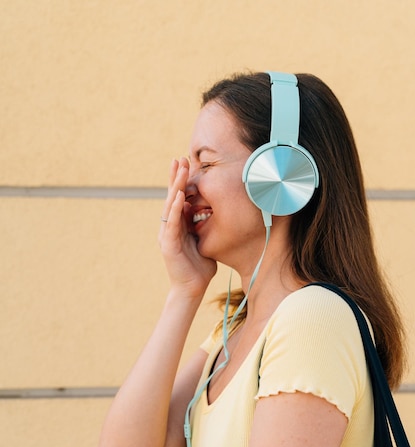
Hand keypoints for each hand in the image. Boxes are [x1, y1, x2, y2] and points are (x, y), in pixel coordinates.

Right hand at [159, 158, 216, 298]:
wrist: (191, 289)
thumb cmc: (199, 267)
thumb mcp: (205, 241)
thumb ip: (205, 227)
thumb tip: (215, 213)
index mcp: (178, 225)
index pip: (179, 198)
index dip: (181, 181)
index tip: (187, 163)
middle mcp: (170, 227)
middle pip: (171, 197)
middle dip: (176, 177)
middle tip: (180, 158)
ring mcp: (167, 235)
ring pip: (170, 206)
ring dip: (174, 187)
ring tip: (179, 170)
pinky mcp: (168, 245)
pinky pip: (172, 224)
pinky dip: (175, 209)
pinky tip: (179, 196)